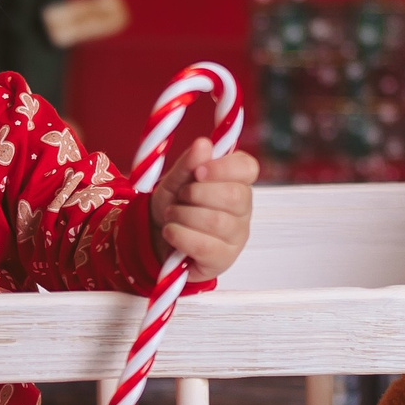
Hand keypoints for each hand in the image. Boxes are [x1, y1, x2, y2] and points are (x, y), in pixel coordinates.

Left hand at [147, 138, 257, 282]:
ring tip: (172, 215)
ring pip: (216, 221)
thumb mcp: (174, 181)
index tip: (198, 172)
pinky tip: (171, 232)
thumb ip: (188, 164)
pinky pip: (204, 246)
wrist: (157, 239)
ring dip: (183, 215)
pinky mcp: (223, 260)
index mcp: (237, 182)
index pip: (247, 168)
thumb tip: (203, 144)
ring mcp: (236, 237)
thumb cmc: (174, 206)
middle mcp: (243, 210)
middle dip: (197, 194)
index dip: (223, 168)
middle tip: (180, 197)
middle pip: (234, 196)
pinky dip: (180, 236)